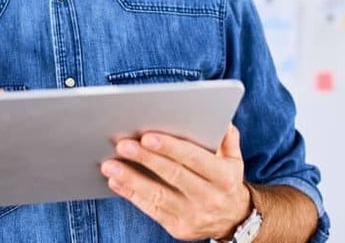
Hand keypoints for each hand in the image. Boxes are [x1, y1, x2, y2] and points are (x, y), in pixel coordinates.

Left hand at [100, 123, 251, 240]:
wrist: (233, 219)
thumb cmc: (226, 179)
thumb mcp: (234, 158)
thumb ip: (227, 137)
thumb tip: (218, 116)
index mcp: (224, 177)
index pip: (194, 159)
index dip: (170, 147)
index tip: (147, 136)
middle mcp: (209, 197)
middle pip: (173, 175)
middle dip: (145, 159)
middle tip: (122, 145)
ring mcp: (193, 215)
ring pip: (157, 195)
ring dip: (131, 179)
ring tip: (110, 165)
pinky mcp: (178, 228)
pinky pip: (151, 209)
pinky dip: (131, 194)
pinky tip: (116, 182)